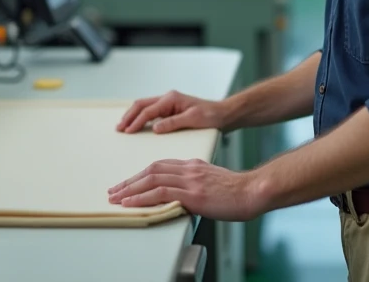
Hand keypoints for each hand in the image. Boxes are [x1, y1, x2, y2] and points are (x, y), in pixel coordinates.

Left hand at [107, 159, 267, 220]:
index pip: (160, 166)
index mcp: (193, 165)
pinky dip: (141, 197)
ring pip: (151, 179)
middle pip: (151, 170)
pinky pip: (160, 192)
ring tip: (116, 197)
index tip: (129, 183)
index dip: (141, 174)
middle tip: (114, 190)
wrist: (253, 191)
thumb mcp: (213, 182)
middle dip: (130, 181)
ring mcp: (190, 180)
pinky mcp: (192, 193)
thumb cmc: (238, 192)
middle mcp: (189, 169)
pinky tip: (130, 202)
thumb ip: (196, 184)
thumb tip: (183, 196)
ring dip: (130, 189)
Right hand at [116, 90, 228, 133]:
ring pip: (144, 107)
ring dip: (133, 116)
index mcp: (171, 98)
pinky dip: (141, 117)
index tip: (127, 131)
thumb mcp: (193, 119)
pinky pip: (151, 112)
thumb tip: (155, 128)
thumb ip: (173, 123)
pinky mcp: (170, 109)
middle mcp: (168, 98)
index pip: (148, 111)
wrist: (223, 114)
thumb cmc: (211, 115)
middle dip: (129, 116)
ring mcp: (168, 103)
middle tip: (119, 128)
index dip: (136, 121)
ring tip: (123, 127)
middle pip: (141, 105)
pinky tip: (136, 125)